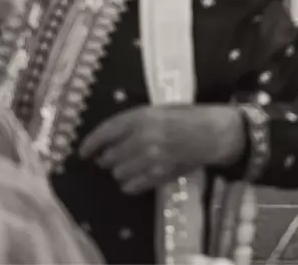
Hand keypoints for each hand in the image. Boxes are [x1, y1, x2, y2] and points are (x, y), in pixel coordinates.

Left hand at [80, 104, 245, 194]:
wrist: (215, 133)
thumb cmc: (189, 116)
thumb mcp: (162, 110)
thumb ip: (137, 122)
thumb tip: (110, 139)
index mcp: (144, 116)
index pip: (107, 131)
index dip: (91, 143)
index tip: (82, 152)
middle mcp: (144, 137)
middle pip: (110, 157)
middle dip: (108, 159)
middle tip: (111, 157)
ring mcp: (151, 158)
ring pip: (119, 173)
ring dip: (120, 171)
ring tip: (130, 166)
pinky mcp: (159, 175)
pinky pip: (132, 186)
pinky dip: (130, 184)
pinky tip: (137, 177)